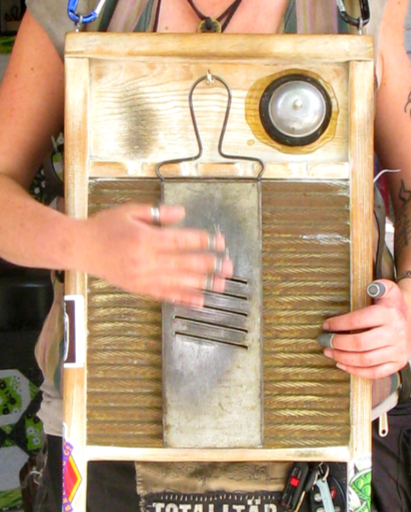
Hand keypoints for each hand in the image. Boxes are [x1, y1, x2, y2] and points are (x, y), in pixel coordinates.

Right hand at [78, 203, 231, 305]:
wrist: (79, 248)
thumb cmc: (105, 227)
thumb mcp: (130, 211)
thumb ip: (157, 213)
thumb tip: (182, 213)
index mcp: (145, 239)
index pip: (180, 241)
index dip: (203, 241)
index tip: (220, 242)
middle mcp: (145, 260)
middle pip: (184, 263)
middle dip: (209, 265)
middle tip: (229, 266)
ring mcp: (142, 277)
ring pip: (178, 281)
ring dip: (202, 284)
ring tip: (222, 284)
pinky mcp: (138, 288)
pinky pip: (164, 294)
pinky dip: (183, 298)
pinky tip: (199, 300)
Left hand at [321, 279, 410, 378]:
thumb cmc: (394, 305)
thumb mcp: (389, 288)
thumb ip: (378, 286)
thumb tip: (370, 288)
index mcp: (390, 314)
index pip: (358, 321)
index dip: (339, 324)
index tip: (326, 325)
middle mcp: (395, 333)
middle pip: (360, 344)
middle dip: (338, 343)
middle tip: (324, 341)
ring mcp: (398, 350)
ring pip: (365, 360)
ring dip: (342, 358)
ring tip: (330, 352)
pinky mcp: (398, 363)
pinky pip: (374, 373)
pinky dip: (356, 371)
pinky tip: (343, 364)